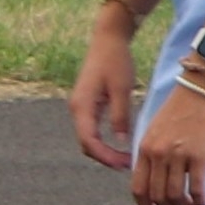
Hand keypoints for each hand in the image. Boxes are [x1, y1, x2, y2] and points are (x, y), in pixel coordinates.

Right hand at [71, 5, 140, 166]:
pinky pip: (91, 129)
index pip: (89, 141)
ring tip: (124, 157)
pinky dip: (103, 140)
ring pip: (88, 138)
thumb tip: (122, 141)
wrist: (107, 40)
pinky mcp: (87, 104)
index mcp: (82, 106)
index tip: (124, 164)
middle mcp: (77, 109)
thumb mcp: (122, 88)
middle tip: (127, 165)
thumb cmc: (115, 61)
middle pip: (85, 143)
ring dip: (103, 150)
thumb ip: (120, 116)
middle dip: (104, 157)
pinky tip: (118, 143)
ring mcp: (80, 107)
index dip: (105, 156)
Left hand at [130, 81, 204, 204]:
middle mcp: (158, 154)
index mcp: (145, 148)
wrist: (201, 90)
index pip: (138, 188)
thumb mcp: (155, 131)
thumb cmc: (180, 110)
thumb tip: (154, 180)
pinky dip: (199, 199)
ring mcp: (178, 155)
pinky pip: (196, 187)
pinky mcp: (199, 155)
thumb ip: (152, 154)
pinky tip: (203, 201)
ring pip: (175, 195)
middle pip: (156, 196)